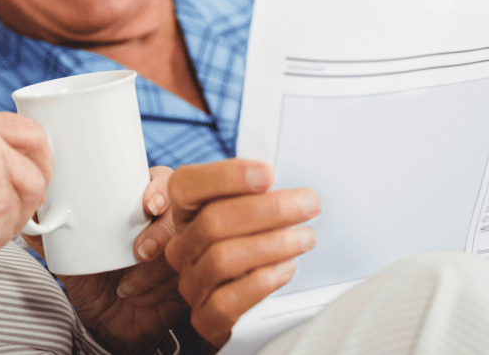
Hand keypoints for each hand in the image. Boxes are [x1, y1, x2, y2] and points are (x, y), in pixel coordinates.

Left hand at [24, 166, 186, 354]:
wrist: (107, 322)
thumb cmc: (92, 276)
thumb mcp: (68, 253)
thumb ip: (48, 233)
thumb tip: (29, 208)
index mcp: (140, 205)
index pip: (163, 182)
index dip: (160, 188)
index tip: (147, 203)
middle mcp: (165, 224)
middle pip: (181, 210)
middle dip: (163, 226)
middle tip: (140, 247)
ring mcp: (178, 250)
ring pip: (182, 244)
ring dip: (155, 263)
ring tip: (128, 276)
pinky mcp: (183, 279)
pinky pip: (182, 276)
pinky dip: (157, 287)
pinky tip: (136, 293)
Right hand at [164, 160, 320, 348]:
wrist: (232, 296)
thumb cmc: (242, 244)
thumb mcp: (242, 211)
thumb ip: (253, 190)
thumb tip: (275, 172)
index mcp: (185, 211)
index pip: (188, 184)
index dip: (226, 176)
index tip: (267, 173)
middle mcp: (182, 244)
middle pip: (213, 221)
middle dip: (267, 210)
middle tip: (306, 204)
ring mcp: (191, 281)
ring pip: (222, 259)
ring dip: (271, 245)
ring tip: (304, 237)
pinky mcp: (206, 316)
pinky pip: (227, 301)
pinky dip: (261, 282)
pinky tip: (285, 268)